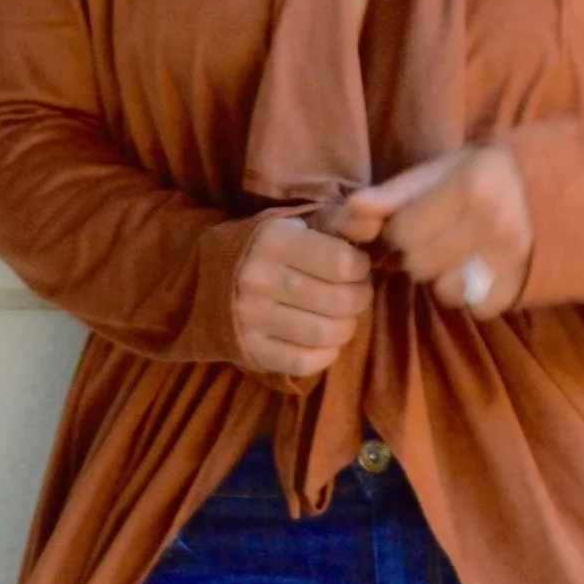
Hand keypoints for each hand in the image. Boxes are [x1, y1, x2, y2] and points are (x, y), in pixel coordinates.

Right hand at [232, 211, 374, 379]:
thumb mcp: (299, 224)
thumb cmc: (269, 248)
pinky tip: (324, 340)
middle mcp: (259, 279)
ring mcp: (252, 317)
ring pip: (325, 334)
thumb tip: (376, 220)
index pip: (342, 262)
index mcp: (274, 241)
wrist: (207, 278)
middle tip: (355, 294)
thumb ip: (341, 221)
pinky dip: (325, 354)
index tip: (356, 267)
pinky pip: (305, 362)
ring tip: (341, 316)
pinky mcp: (252, 349)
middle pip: (339, 301)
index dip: (361, 268)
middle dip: (359, 298)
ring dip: (346, 328)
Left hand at [326, 144, 531, 316]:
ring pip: (445, 291)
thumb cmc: (488, 173)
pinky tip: (480, 270)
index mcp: (473, 186)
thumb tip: (352, 209)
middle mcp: (497, 223)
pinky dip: (472, 294)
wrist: (561, 187)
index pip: (403, 231)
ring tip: (460, 253)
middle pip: (420, 265)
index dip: (399, 228)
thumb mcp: (445, 168)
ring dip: (444, 277)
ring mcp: (514, 259)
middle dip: (419, 253)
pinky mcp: (524, 285)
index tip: (416, 219)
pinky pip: (475, 308)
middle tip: (439, 237)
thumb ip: (397, 192)